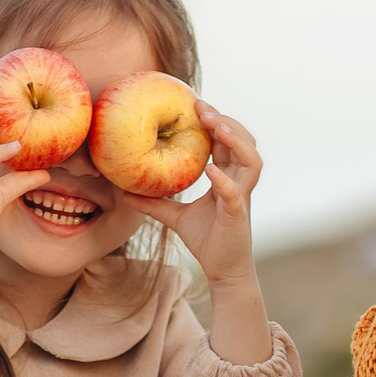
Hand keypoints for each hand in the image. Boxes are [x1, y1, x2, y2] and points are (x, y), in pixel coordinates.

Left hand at [130, 109, 261, 286]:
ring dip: (236, 141)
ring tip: (216, 126)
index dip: (215, 121)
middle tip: (202, 108)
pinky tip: (211, 170)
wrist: (223, 270)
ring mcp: (241, 198)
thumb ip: (154, 203)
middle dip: (226, 122)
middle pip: (244, 142)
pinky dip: (225, 180)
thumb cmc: (206, 241)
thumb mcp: (175, 217)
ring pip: (251, 161)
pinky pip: (235, 193)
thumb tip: (124, 193)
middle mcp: (239, 183)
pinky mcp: (238, 215)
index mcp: (228, 178)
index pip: (227, 142)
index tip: (195, 105)